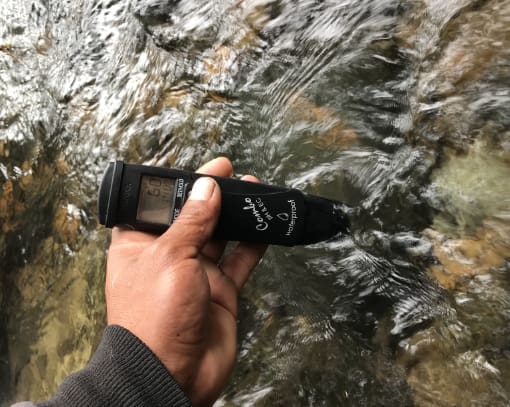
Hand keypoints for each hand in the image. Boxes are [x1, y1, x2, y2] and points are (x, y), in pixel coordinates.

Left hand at [105, 157, 265, 405]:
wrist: (173, 375)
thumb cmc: (153, 319)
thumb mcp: (169, 257)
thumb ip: (191, 222)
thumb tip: (206, 188)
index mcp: (140, 244)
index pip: (158, 204)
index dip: (179, 183)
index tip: (203, 169)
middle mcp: (168, 256)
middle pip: (193, 216)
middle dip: (212, 194)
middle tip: (232, 173)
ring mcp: (197, 273)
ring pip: (219, 235)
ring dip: (235, 214)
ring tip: (253, 190)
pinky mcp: (220, 290)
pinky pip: (240, 260)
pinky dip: (253, 243)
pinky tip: (265, 225)